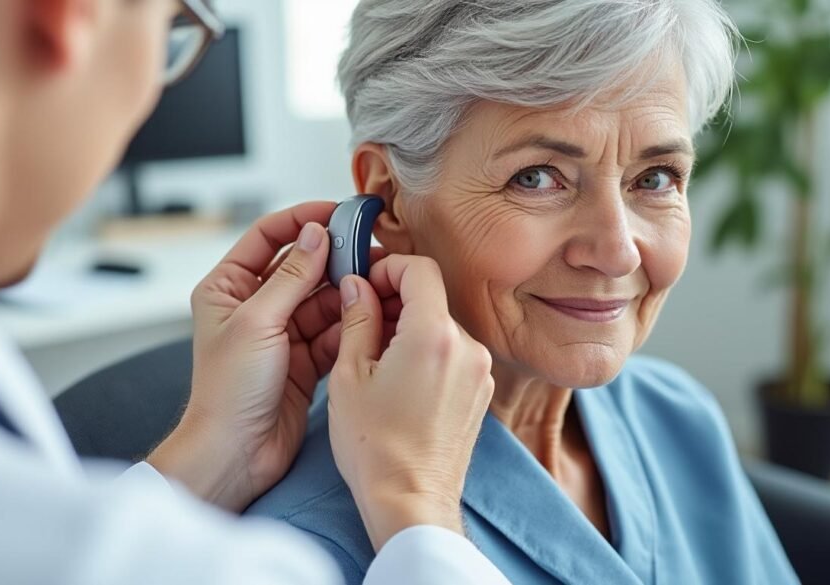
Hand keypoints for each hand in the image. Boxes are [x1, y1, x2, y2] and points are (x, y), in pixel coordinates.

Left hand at [149, 201, 351, 511]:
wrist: (235, 452)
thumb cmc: (226, 392)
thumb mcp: (257, 322)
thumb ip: (290, 276)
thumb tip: (315, 234)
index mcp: (227, 288)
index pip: (268, 237)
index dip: (302, 220)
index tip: (337, 212)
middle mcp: (253, 307)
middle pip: (301, 267)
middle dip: (334, 258)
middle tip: (369, 247)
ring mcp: (280, 333)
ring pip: (322, 299)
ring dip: (348, 291)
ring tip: (378, 281)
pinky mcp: (303, 359)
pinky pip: (333, 330)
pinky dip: (352, 323)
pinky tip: (372, 315)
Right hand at [327, 255, 494, 550]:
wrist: (410, 501)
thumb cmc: (374, 447)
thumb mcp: (349, 375)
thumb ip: (356, 320)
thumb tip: (357, 287)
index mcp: (434, 335)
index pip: (420, 269)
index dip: (389, 268)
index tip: (366, 282)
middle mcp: (467, 347)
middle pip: (432, 298)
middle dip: (395, 300)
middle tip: (361, 319)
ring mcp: (479, 371)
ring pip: (441, 326)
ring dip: (410, 328)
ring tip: (375, 357)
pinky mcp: (480, 392)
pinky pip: (453, 354)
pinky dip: (427, 353)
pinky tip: (398, 379)